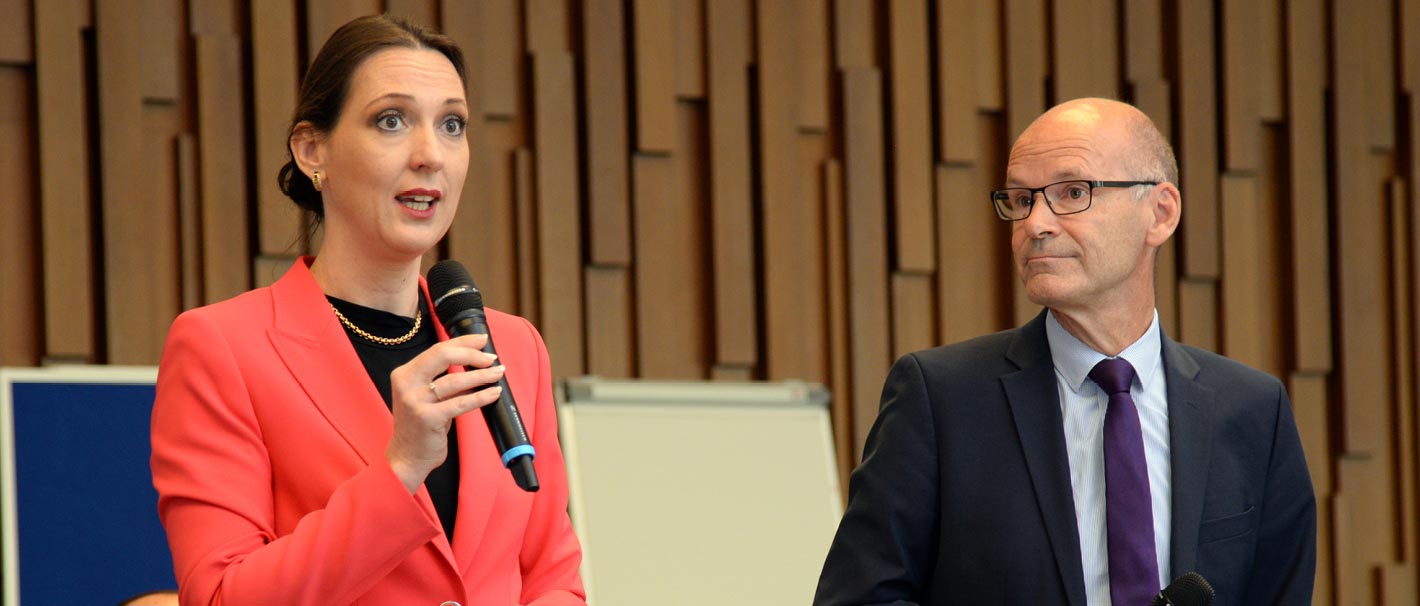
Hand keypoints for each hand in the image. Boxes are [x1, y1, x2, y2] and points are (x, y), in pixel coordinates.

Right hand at [386, 333, 504, 492]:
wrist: (406, 457)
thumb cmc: (421, 426)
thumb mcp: (427, 397)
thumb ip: (443, 380)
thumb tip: (477, 364)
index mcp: (405, 374)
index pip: (437, 350)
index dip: (463, 342)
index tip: (482, 340)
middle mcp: (406, 384)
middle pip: (443, 356)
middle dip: (471, 353)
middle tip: (492, 358)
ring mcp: (415, 401)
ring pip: (454, 380)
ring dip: (481, 375)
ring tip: (498, 373)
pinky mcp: (427, 418)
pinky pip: (460, 403)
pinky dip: (481, 396)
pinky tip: (494, 393)